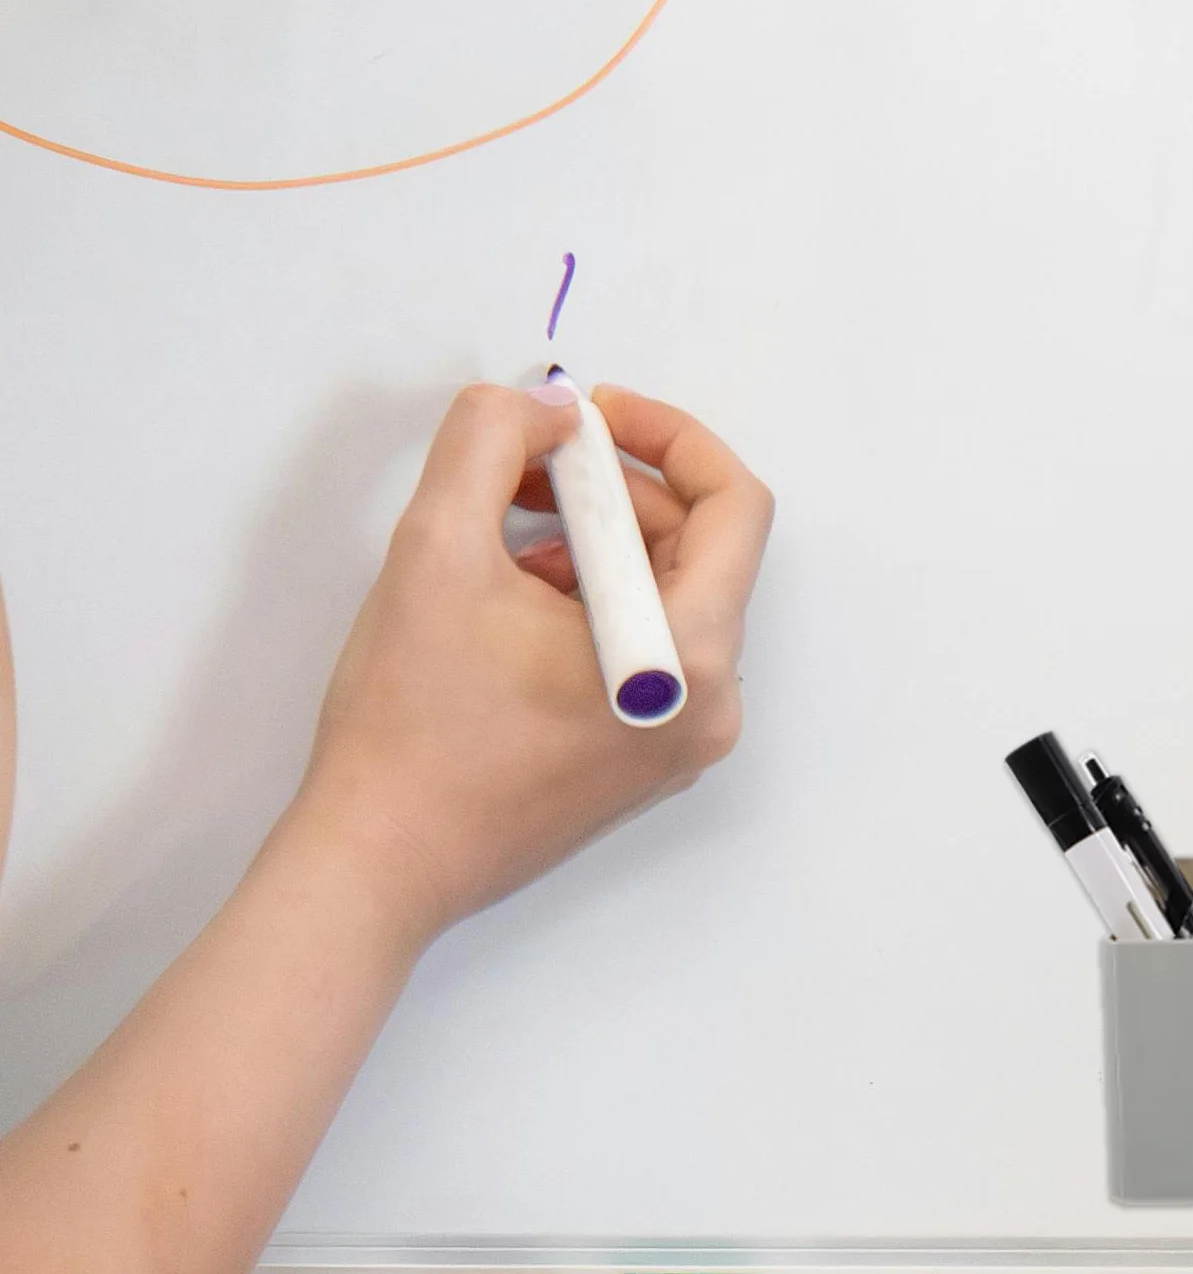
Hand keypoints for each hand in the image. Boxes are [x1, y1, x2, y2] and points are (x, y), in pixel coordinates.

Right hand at [288, 381, 773, 936]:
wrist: (377, 863)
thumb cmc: (411, 726)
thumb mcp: (436, 547)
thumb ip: (492, 440)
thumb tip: (544, 410)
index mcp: (692, 659)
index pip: (734, 506)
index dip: (669, 437)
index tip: (590, 418)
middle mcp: (709, 707)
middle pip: (698, 551)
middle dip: (614, 492)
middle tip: (525, 467)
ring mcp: (680, 742)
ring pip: (664, 600)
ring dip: (594, 547)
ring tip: (501, 542)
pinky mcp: (642, 761)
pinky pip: (644, 651)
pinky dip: (589, 604)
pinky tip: (510, 602)